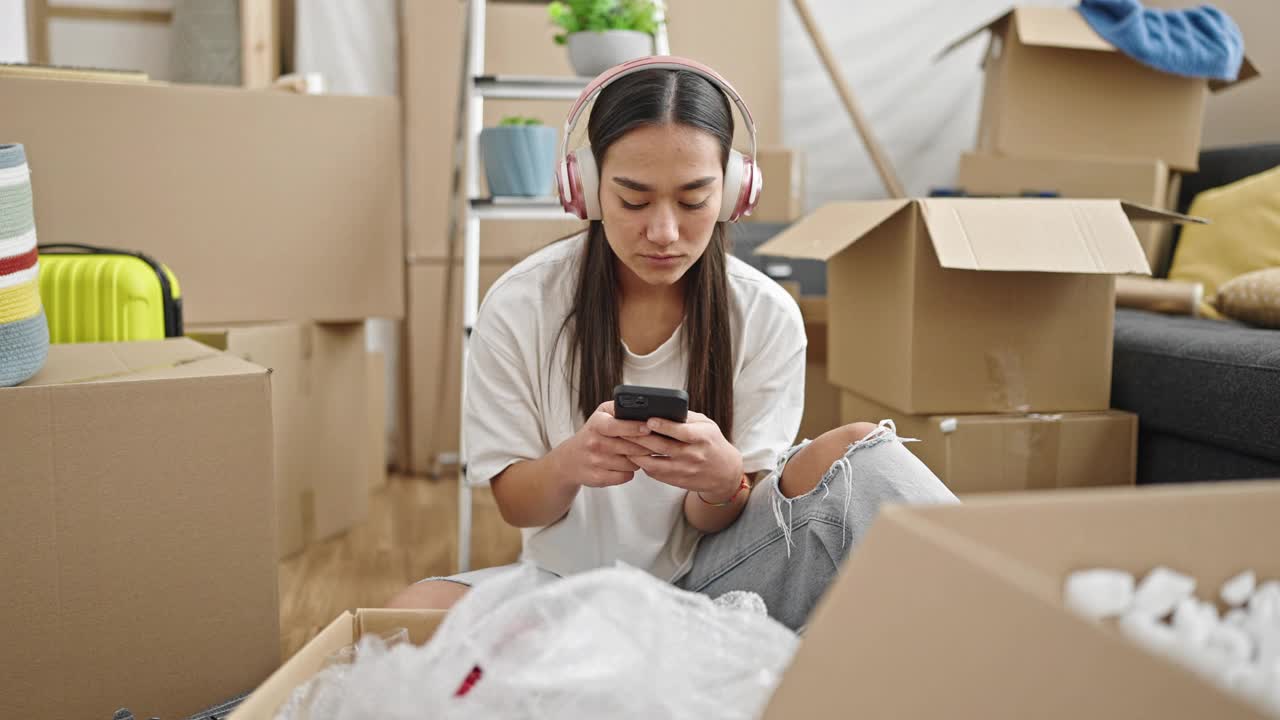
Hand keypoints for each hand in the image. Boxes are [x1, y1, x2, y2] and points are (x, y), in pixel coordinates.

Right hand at [549, 401, 653, 488]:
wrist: (570, 459)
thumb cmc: (592, 434)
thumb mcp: (601, 415)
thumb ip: (619, 409)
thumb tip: (643, 410)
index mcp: (596, 424)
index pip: (616, 426)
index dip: (634, 427)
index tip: (648, 428)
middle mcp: (594, 443)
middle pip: (630, 447)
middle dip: (646, 446)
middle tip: (653, 443)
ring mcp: (595, 462)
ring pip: (631, 463)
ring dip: (637, 460)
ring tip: (633, 454)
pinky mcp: (598, 478)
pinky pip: (625, 476)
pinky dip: (629, 472)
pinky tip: (624, 465)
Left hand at [627, 411, 743, 501]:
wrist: (724, 473)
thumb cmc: (713, 443)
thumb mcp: (707, 426)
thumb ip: (687, 418)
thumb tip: (663, 408)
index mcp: (702, 438)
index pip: (681, 432)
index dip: (664, 426)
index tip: (648, 420)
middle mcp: (693, 455)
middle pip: (662, 447)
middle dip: (641, 438)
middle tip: (624, 429)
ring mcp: (684, 470)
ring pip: (654, 463)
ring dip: (636, 453)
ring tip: (624, 443)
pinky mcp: (677, 480)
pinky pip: (654, 473)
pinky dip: (642, 464)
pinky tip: (634, 454)